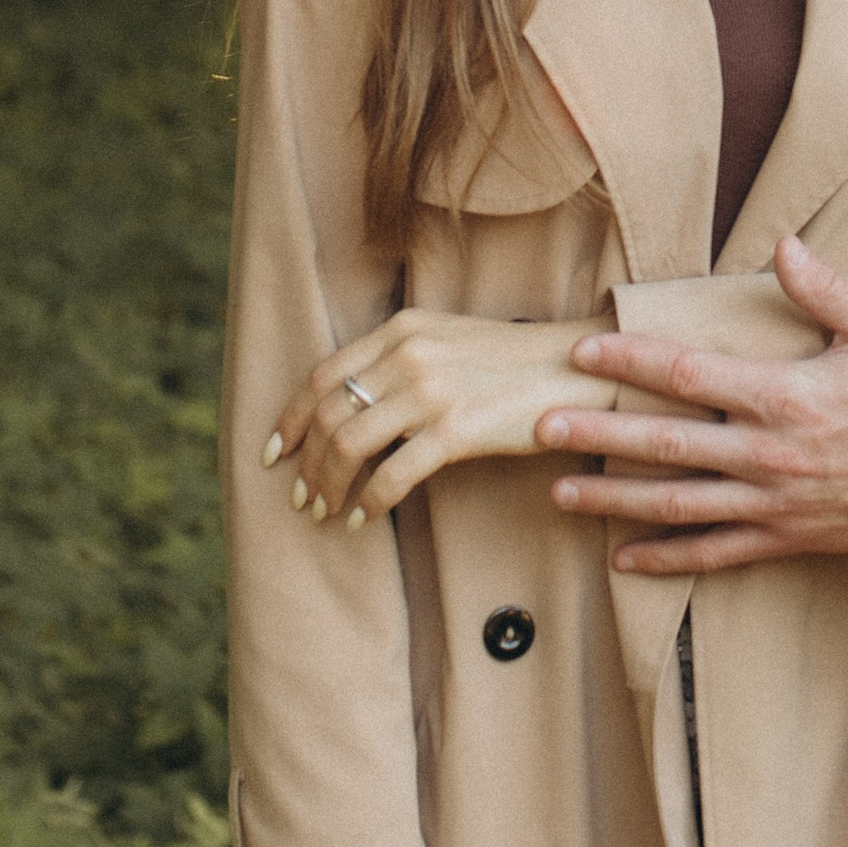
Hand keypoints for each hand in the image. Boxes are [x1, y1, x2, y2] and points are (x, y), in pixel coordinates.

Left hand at [270, 315, 618, 526]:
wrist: (571, 370)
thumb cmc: (509, 363)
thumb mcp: (447, 341)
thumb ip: (400, 359)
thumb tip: (350, 406)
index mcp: (402, 329)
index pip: (323, 374)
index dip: (291, 418)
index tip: (275, 451)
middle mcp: (409, 354)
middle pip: (331, 414)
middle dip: (306, 463)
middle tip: (300, 496)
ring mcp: (431, 392)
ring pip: (350, 446)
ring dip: (328, 485)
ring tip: (325, 510)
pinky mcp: (455, 430)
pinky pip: (391, 475)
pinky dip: (368, 502)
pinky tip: (363, 517)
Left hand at [541, 234, 847, 573]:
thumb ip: (823, 289)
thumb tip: (782, 244)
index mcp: (782, 395)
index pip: (688, 374)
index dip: (630, 359)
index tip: (584, 351)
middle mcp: (765, 452)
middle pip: (664, 442)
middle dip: (598, 434)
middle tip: (542, 427)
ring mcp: (770, 501)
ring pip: (676, 503)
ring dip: (614, 499)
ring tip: (561, 494)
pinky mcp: (783, 538)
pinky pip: (715, 553)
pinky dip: (667, 559)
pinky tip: (625, 560)